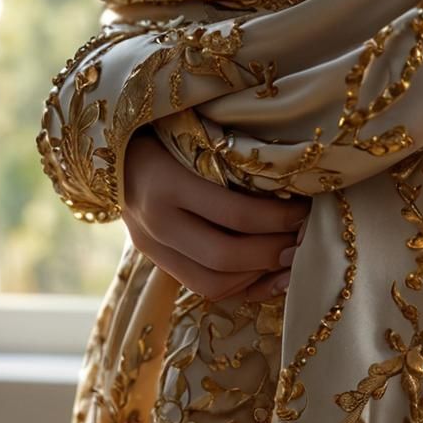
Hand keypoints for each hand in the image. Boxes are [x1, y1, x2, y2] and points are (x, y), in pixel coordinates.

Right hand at [121, 128, 309, 302]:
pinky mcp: (157, 262)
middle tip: (303, 239)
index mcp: (166, 181)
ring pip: (215, 283)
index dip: (280, 219)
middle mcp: (154, 220)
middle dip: (273, 252)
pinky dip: (244, 287)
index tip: (307, 211)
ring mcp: (151, 246)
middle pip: (225, 256)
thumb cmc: (169, 132)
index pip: (235, 214)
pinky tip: (271, 275)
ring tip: (290, 256)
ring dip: (261, 274)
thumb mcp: (196, 135)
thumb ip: (234, 161)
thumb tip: (297, 187)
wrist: (116, 150)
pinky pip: (205, 290)